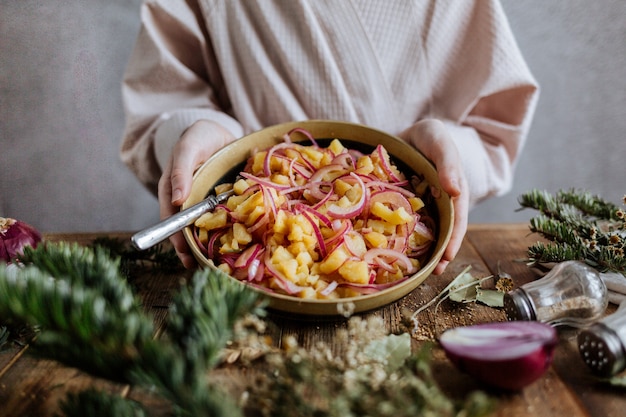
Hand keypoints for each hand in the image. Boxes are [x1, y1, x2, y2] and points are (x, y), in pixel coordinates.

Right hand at [158, 120, 236, 267]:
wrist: (218, 130)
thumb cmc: (198, 136)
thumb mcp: (188, 149)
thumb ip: (181, 171)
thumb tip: (176, 200)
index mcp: (173, 190)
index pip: (171, 219)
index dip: (177, 238)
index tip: (185, 255)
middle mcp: (188, 199)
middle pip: (187, 229)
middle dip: (192, 249)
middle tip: (201, 267)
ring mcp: (205, 201)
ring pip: (205, 227)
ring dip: (209, 245)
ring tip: (217, 264)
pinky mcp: (222, 201)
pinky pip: (224, 219)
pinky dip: (228, 231)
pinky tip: (236, 244)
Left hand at [398, 119, 468, 274]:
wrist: (408, 131)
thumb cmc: (429, 135)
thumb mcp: (439, 141)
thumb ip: (448, 163)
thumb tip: (456, 192)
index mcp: (452, 192)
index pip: (456, 220)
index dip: (453, 240)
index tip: (446, 258)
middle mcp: (438, 203)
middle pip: (441, 232)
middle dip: (438, 254)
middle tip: (431, 274)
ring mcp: (420, 206)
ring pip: (422, 232)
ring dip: (420, 251)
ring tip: (413, 272)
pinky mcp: (401, 205)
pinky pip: (401, 223)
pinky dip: (398, 237)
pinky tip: (388, 250)